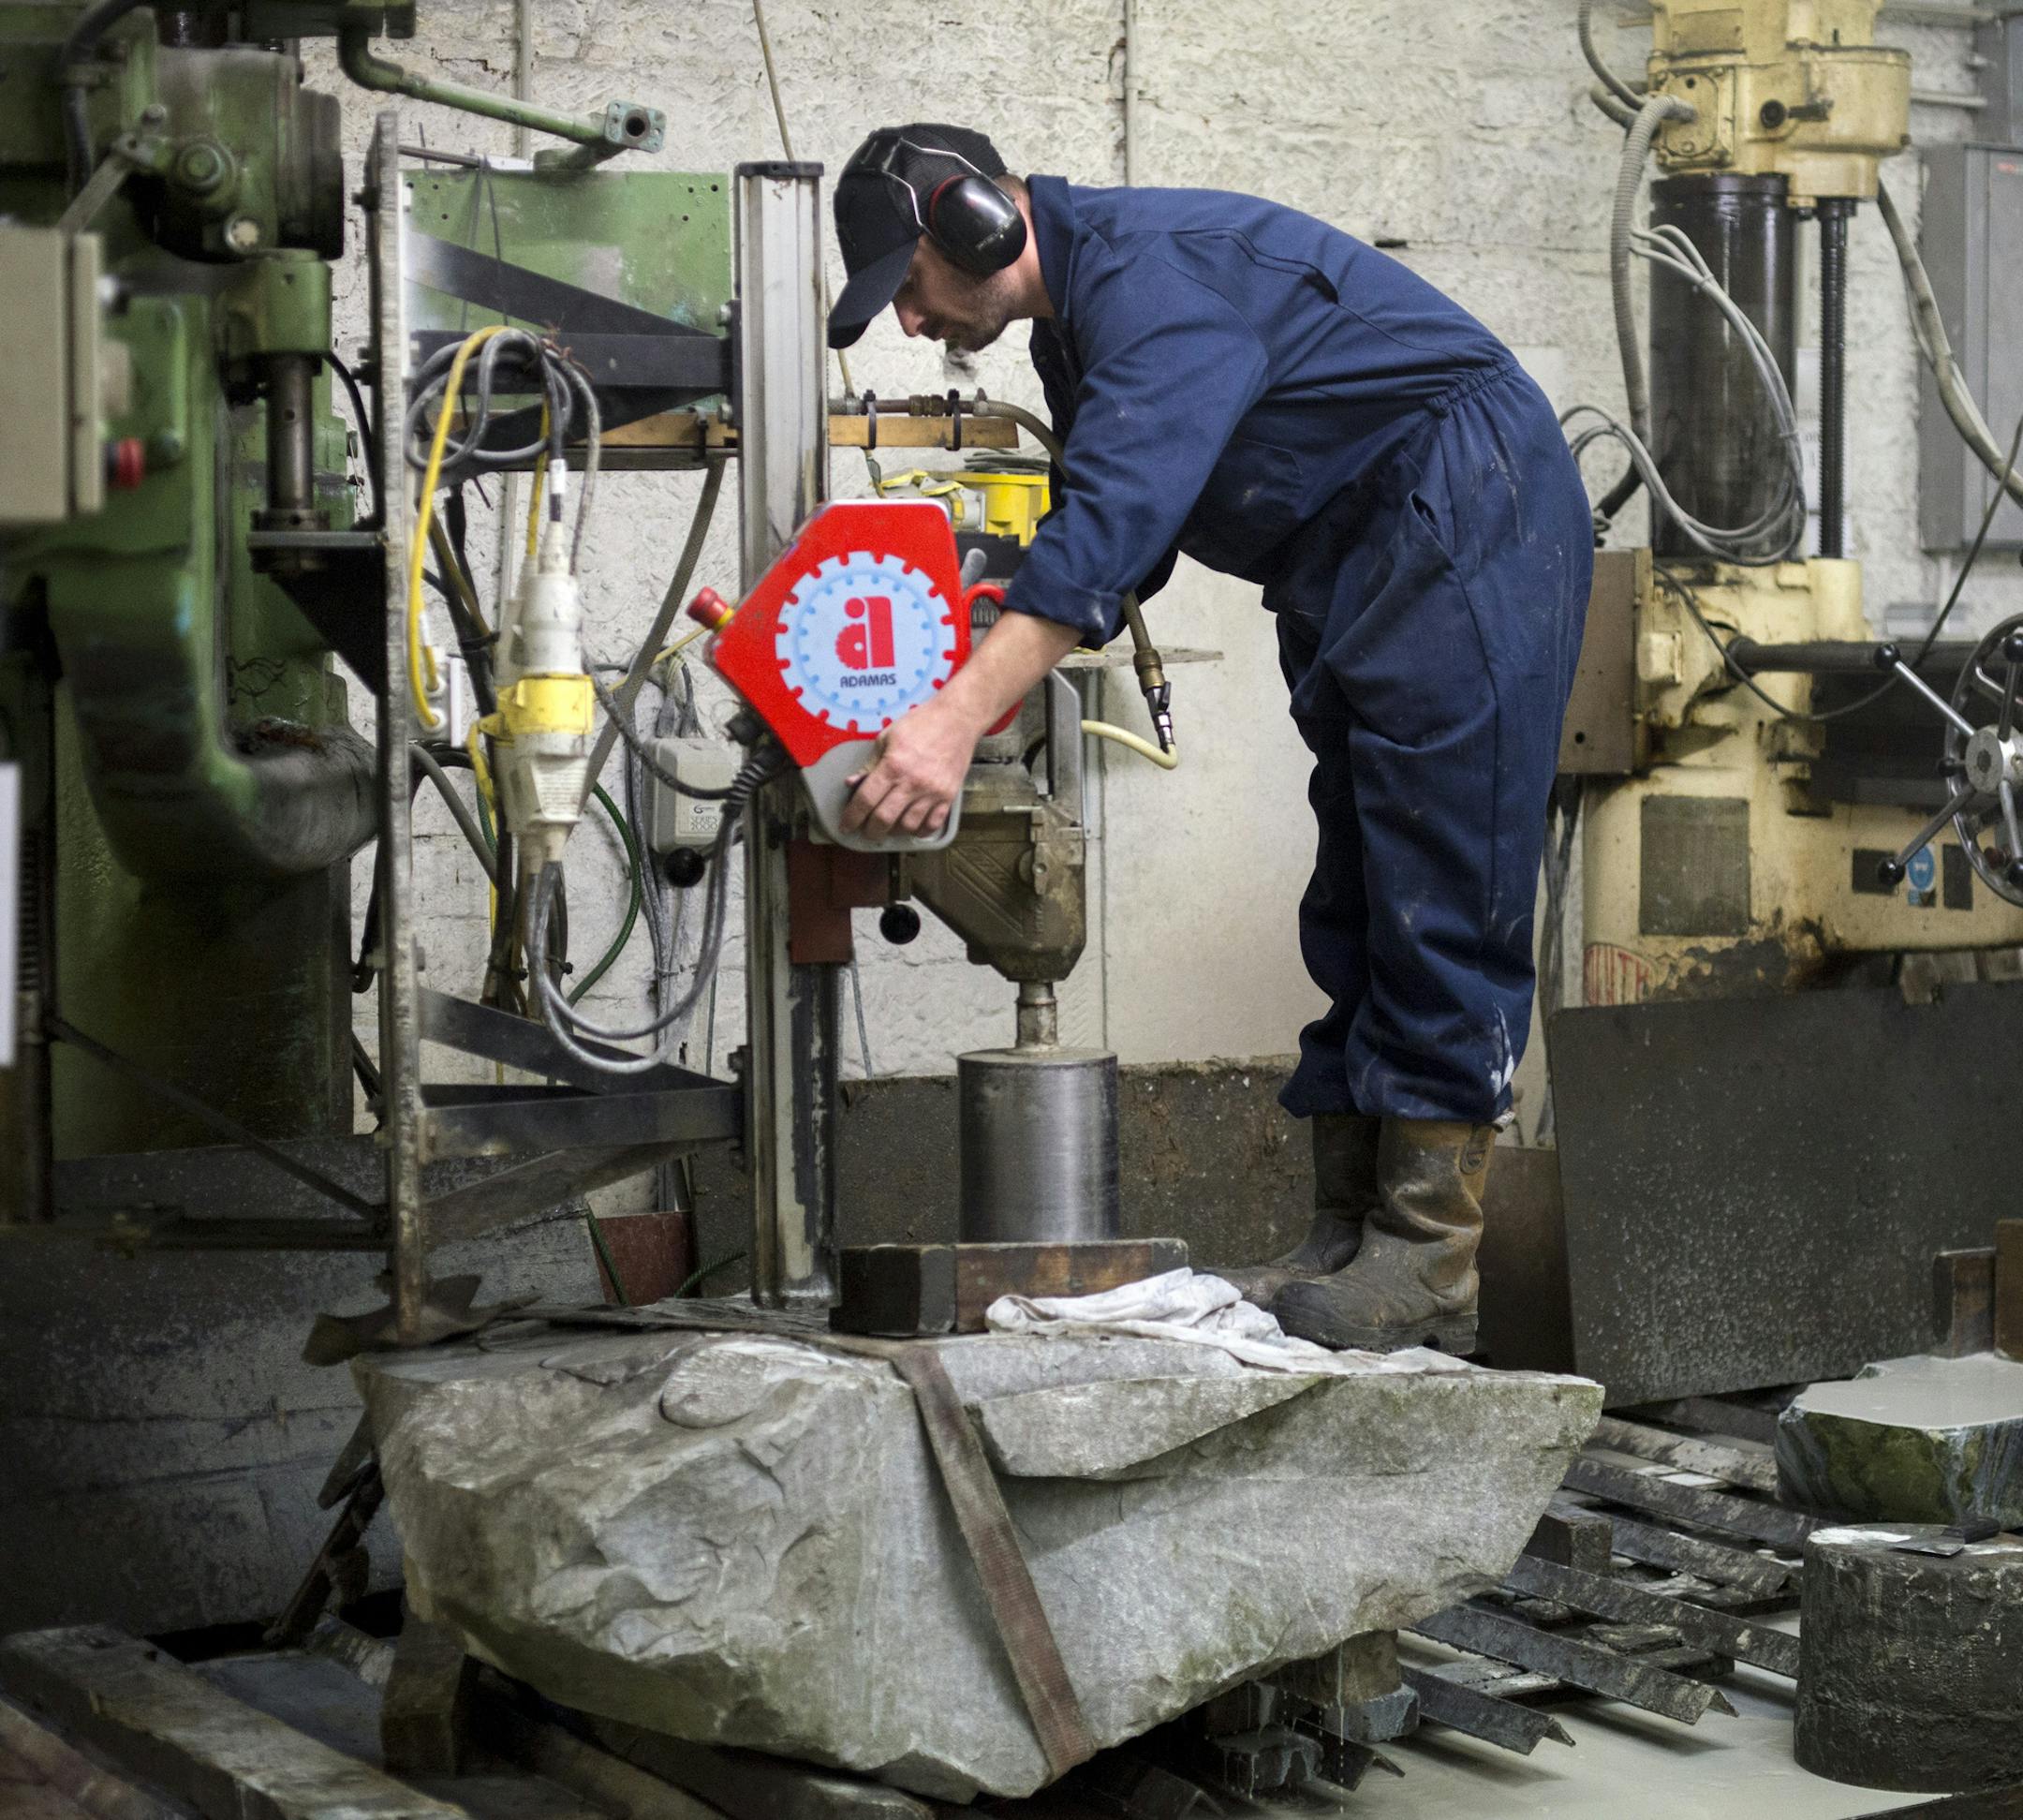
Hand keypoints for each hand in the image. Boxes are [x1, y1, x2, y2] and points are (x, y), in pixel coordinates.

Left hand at [841, 695, 981, 838]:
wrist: (957, 719)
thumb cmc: (920, 724)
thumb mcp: (887, 737)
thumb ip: (870, 764)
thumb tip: (852, 783)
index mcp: (893, 766)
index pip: (866, 800)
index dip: (852, 817)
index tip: (846, 825)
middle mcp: (912, 783)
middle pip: (884, 819)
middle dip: (870, 830)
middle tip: (866, 831)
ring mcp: (932, 792)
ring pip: (908, 826)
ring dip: (894, 832)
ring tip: (888, 828)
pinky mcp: (948, 796)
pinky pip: (932, 825)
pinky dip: (920, 831)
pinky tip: (911, 826)